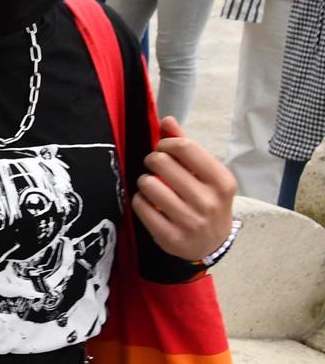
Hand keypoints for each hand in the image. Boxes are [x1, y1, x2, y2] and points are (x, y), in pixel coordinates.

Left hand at [134, 117, 238, 262]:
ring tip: (153, 186)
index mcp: (222, 181)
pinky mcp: (171, 236)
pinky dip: (140, 200)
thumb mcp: (205, 175)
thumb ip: (187, 147)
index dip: (166, 143)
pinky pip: (140, 205)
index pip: (186, 147)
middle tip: (155, 166)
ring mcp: (190, 221)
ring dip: (145, 181)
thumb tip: (167, 119)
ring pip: (148, 184)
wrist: (212, 244)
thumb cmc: (207, 200)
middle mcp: (209, 201)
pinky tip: (149, 203)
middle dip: (152, 159)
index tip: (163, 149)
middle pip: (162, 162)